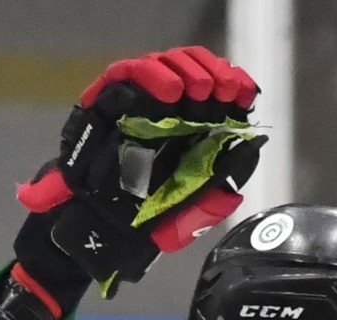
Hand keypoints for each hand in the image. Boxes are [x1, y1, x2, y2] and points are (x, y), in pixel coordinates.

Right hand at [11, 45, 264, 314]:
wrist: (91, 235)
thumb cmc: (137, 225)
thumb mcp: (181, 222)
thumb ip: (209, 205)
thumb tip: (238, 182)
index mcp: (187, 137)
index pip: (214, 99)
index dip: (231, 88)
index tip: (245, 93)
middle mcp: (164, 116)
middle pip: (193, 74)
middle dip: (214, 75)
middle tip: (225, 89)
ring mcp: (136, 107)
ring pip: (164, 66)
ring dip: (186, 70)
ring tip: (201, 89)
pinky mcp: (107, 102)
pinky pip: (129, 76)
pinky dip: (151, 75)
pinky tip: (170, 90)